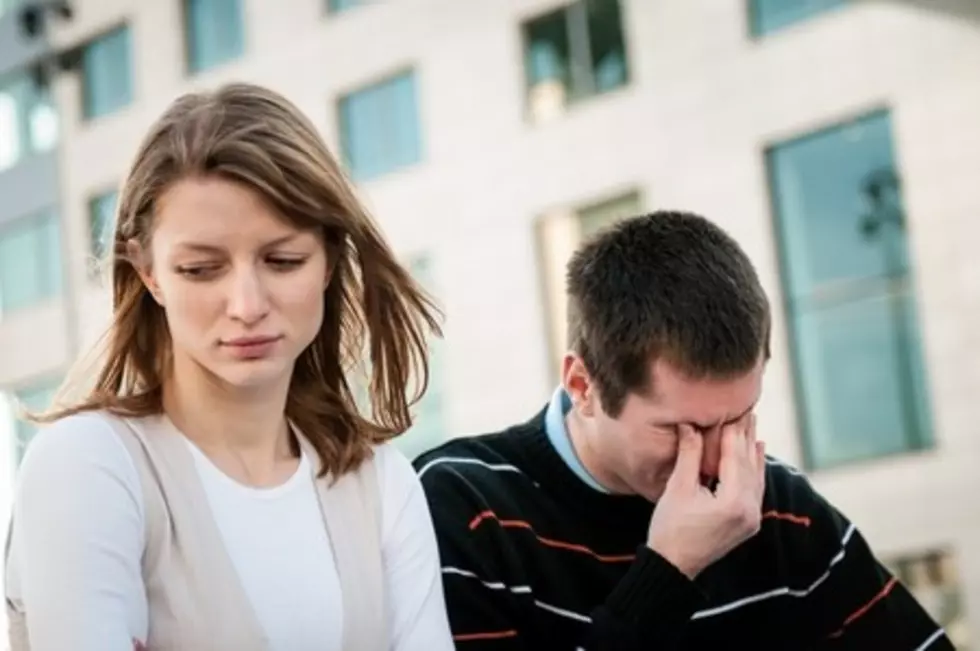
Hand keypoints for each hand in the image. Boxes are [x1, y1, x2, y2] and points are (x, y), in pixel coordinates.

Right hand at [646, 414, 765, 578]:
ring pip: (756, 476)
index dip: (733, 431)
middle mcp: (749, 510)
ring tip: (753, 425)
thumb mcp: (677, 488)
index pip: (735, 457)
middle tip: (746, 410)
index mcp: (733, 502)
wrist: (672, 566)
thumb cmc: (670, 528)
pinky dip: (755, 469)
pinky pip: (755, 488)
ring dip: (752, 451)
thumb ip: (689, 454)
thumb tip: (690, 425)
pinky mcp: (748, 523)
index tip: (733, 409)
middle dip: (746, 437)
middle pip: (749, 465)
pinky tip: (757, 453)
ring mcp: (751, 519)